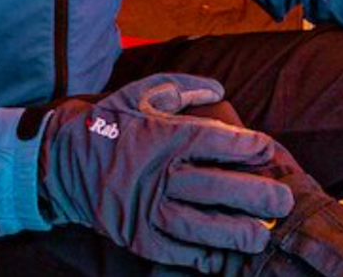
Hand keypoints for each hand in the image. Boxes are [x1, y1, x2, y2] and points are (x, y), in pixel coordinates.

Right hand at [39, 74, 293, 273]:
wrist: (59, 162)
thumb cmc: (106, 125)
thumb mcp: (138, 93)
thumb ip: (180, 87)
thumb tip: (219, 89)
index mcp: (160, 136)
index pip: (215, 141)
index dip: (248, 147)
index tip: (268, 150)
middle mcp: (157, 173)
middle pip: (216, 186)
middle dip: (257, 195)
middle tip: (283, 201)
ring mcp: (146, 208)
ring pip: (201, 225)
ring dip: (236, 232)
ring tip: (261, 235)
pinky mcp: (137, 235)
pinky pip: (178, 250)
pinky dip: (206, 256)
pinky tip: (227, 256)